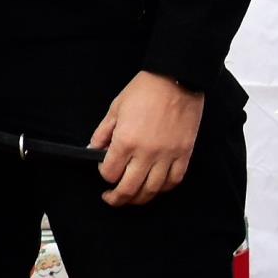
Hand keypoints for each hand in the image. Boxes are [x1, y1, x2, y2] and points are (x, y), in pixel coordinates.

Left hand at [89, 72, 205, 206]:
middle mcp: (147, 152)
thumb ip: (102, 134)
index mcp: (126, 141)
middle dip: (117, 198)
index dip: (104, 175)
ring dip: (140, 198)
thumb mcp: (115, 109)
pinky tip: (155, 187)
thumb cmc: (144, 90)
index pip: (110, 173)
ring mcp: (168, 155)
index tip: (104, 170)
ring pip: (153, 190)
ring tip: (132, 197)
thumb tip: (92, 150)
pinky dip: (163, 188)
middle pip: (129, 189)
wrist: (177, 78)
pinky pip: (174, 180)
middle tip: (111, 199)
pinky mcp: (185, 153)